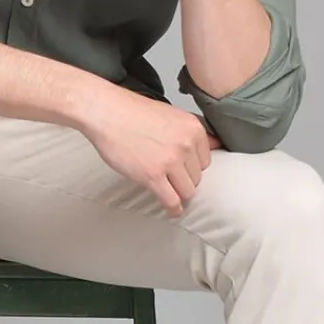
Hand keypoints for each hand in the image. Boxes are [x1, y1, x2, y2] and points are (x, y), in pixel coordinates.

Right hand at [78, 86, 223, 217]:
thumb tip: (216, 143)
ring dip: (179, 194)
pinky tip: (173, 211)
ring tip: (171, 194)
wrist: (106, 112)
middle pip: (197, 177)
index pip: (206, 160)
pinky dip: (174, 209)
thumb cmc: (132, 112)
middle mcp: (186, 145)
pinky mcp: (153, 176)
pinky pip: (172, 200)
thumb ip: (191, 132)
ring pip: (187, 191)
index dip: (192, 166)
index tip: (183, 169)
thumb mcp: (171, 114)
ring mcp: (170, 161)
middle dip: (184, 179)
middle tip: (170, 178)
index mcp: (193, 128)